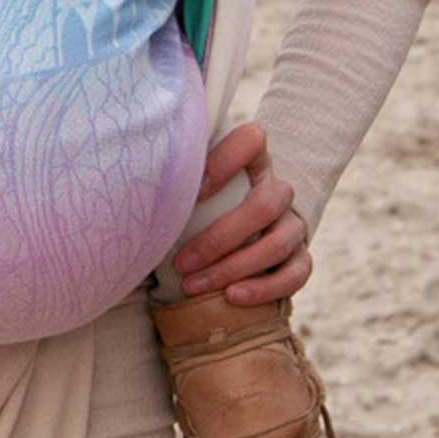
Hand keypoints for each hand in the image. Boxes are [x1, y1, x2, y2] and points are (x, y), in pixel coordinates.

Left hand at [172, 122, 310, 306]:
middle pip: (263, 206)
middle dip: (218, 239)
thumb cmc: (204, 205)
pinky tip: (232, 297)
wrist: (239, 233)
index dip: (224, 161)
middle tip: (180, 263)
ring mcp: (293, 224)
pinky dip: (264, 289)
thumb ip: (178, 179)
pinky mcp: (302, 257)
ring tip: (194, 285)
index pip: (251, 140)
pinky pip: (296, 274)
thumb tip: (137, 188)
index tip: (191, 193)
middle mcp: (278, 189)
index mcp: (253, 161)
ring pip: (277, 244)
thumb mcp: (193, 186)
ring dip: (232, 268)